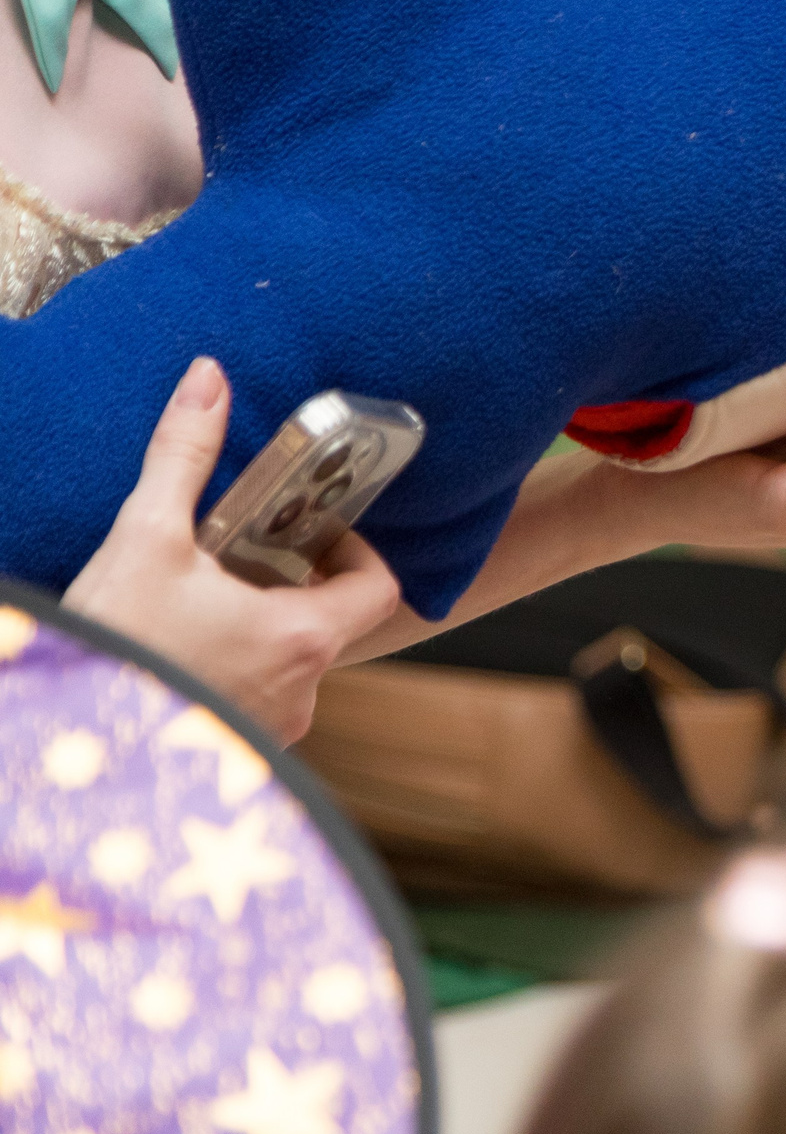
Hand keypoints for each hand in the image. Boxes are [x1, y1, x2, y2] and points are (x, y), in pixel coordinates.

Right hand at [63, 358, 401, 742]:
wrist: (59, 739)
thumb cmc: (113, 644)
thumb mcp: (147, 537)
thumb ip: (185, 456)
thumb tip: (209, 382)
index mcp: (302, 638)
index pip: (379, 589)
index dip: (356, 553)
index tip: (315, 533)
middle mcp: (303, 692)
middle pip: (332, 622)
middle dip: (294, 584)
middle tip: (245, 556)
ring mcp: (273, 728)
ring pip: (292, 663)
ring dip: (262, 627)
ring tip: (205, 599)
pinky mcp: (239, 751)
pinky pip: (259, 697)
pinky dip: (237, 666)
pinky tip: (185, 644)